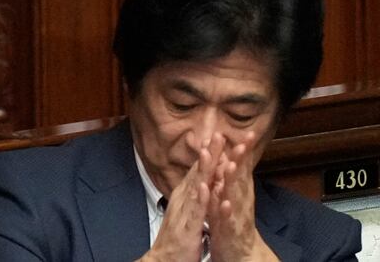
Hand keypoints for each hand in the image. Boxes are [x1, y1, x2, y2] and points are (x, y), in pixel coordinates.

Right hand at [142, 133, 218, 261]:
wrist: (165, 260)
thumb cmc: (179, 238)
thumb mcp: (187, 212)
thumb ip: (193, 196)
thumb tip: (200, 182)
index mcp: (186, 196)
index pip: (199, 170)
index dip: (209, 153)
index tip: (219, 136)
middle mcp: (184, 199)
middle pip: (198, 172)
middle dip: (208, 153)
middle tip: (218, 134)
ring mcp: (185, 211)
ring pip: (196, 186)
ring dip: (203, 169)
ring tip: (211, 152)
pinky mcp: (187, 226)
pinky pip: (195, 210)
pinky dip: (200, 197)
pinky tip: (205, 186)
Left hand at [207, 131, 269, 261]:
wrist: (239, 254)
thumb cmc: (231, 223)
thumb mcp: (231, 197)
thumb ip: (230, 178)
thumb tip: (230, 156)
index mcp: (239, 192)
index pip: (241, 167)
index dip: (244, 150)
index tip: (248, 132)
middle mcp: (241, 201)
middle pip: (242, 177)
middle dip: (242, 159)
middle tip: (243, 141)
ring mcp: (236, 215)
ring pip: (235, 195)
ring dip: (233, 180)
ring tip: (232, 164)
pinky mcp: (229, 230)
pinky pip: (227, 219)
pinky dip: (226, 210)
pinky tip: (225, 202)